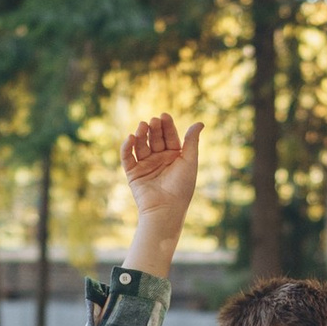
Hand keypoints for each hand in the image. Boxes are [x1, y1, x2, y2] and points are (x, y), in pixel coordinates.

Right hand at [120, 113, 202, 271]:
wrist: (166, 209)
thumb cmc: (182, 188)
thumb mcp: (189, 162)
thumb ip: (192, 141)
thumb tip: (200, 122)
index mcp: (174, 156)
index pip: (169, 136)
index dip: (167, 126)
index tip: (164, 116)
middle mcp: (159, 159)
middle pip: (155, 138)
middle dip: (153, 129)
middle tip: (152, 121)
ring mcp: (145, 166)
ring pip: (141, 145)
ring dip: (140, 135)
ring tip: (141, 126)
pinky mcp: (133, 173)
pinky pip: (127, 158)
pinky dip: (127, 148)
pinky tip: (130, 138)